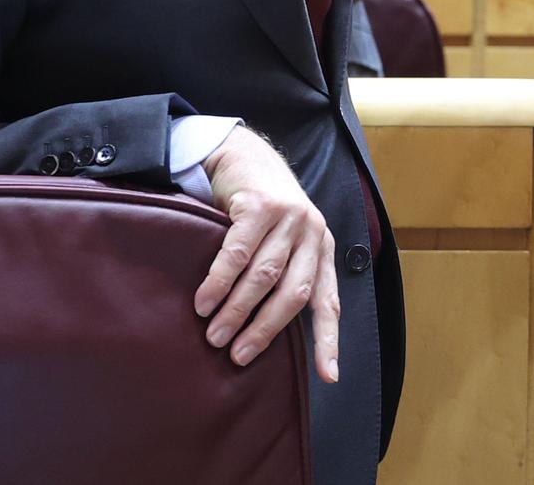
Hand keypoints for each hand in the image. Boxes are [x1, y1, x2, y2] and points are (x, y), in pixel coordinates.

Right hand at [196, 126, 339, 382]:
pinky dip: (220, 281)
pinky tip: (205, 301)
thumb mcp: (283, 242)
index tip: (328, 377)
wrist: (244, 155)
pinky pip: (239, 253)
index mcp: (321, 249)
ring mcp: (289, 217)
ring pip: (264, 276)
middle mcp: (312, 233)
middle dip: (265, 330)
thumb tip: (263, 333)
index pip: (327, 302)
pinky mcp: (261, 205)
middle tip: (237, 356)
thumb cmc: (261, 209)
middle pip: (292, 294)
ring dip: (237, 310)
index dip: (329, 341)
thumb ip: (283, 277)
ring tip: (214, 335)